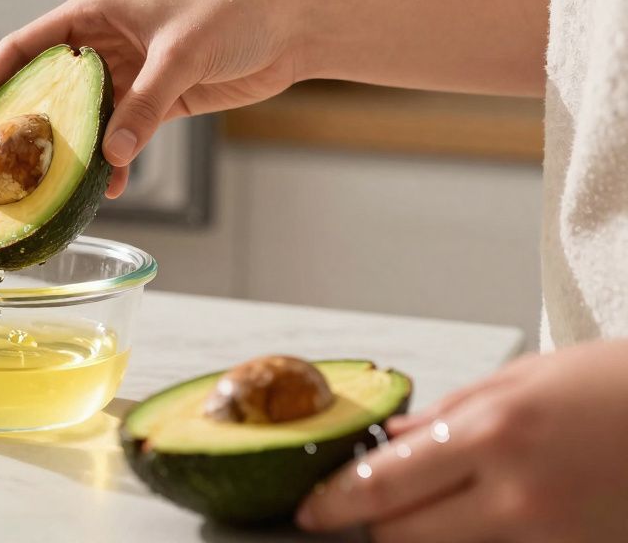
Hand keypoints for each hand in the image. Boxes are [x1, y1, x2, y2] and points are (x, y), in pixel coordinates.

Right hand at [0, 0, 307, 197]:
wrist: (290, 28)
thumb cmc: (234, 15)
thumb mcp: (183, 55)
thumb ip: (146, 105)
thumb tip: (111, 155)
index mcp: (93, 13)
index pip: (23, 48)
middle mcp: (102, 43)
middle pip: (46, 87)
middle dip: (24, 125)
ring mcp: (128, 74)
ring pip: (83, 118)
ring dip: (72, 150)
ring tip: (53, 186)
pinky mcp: (155, 101)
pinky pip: (120, 135)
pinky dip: (113, 160)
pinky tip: (110, 186)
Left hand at [296, 340, 627, 541]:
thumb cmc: (613, 387)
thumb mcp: (523, 380)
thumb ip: (449, 417)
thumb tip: (390, 441)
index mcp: (493, 435)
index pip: (382, 486)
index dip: (334, 504)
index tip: (310, 510)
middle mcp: (517, 497)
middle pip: (401, 538)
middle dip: (378, 523)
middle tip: (373, 505)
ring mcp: (550, 539)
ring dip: (428, 535)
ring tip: (444, 501)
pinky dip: (479, 540)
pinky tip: (488, 512)